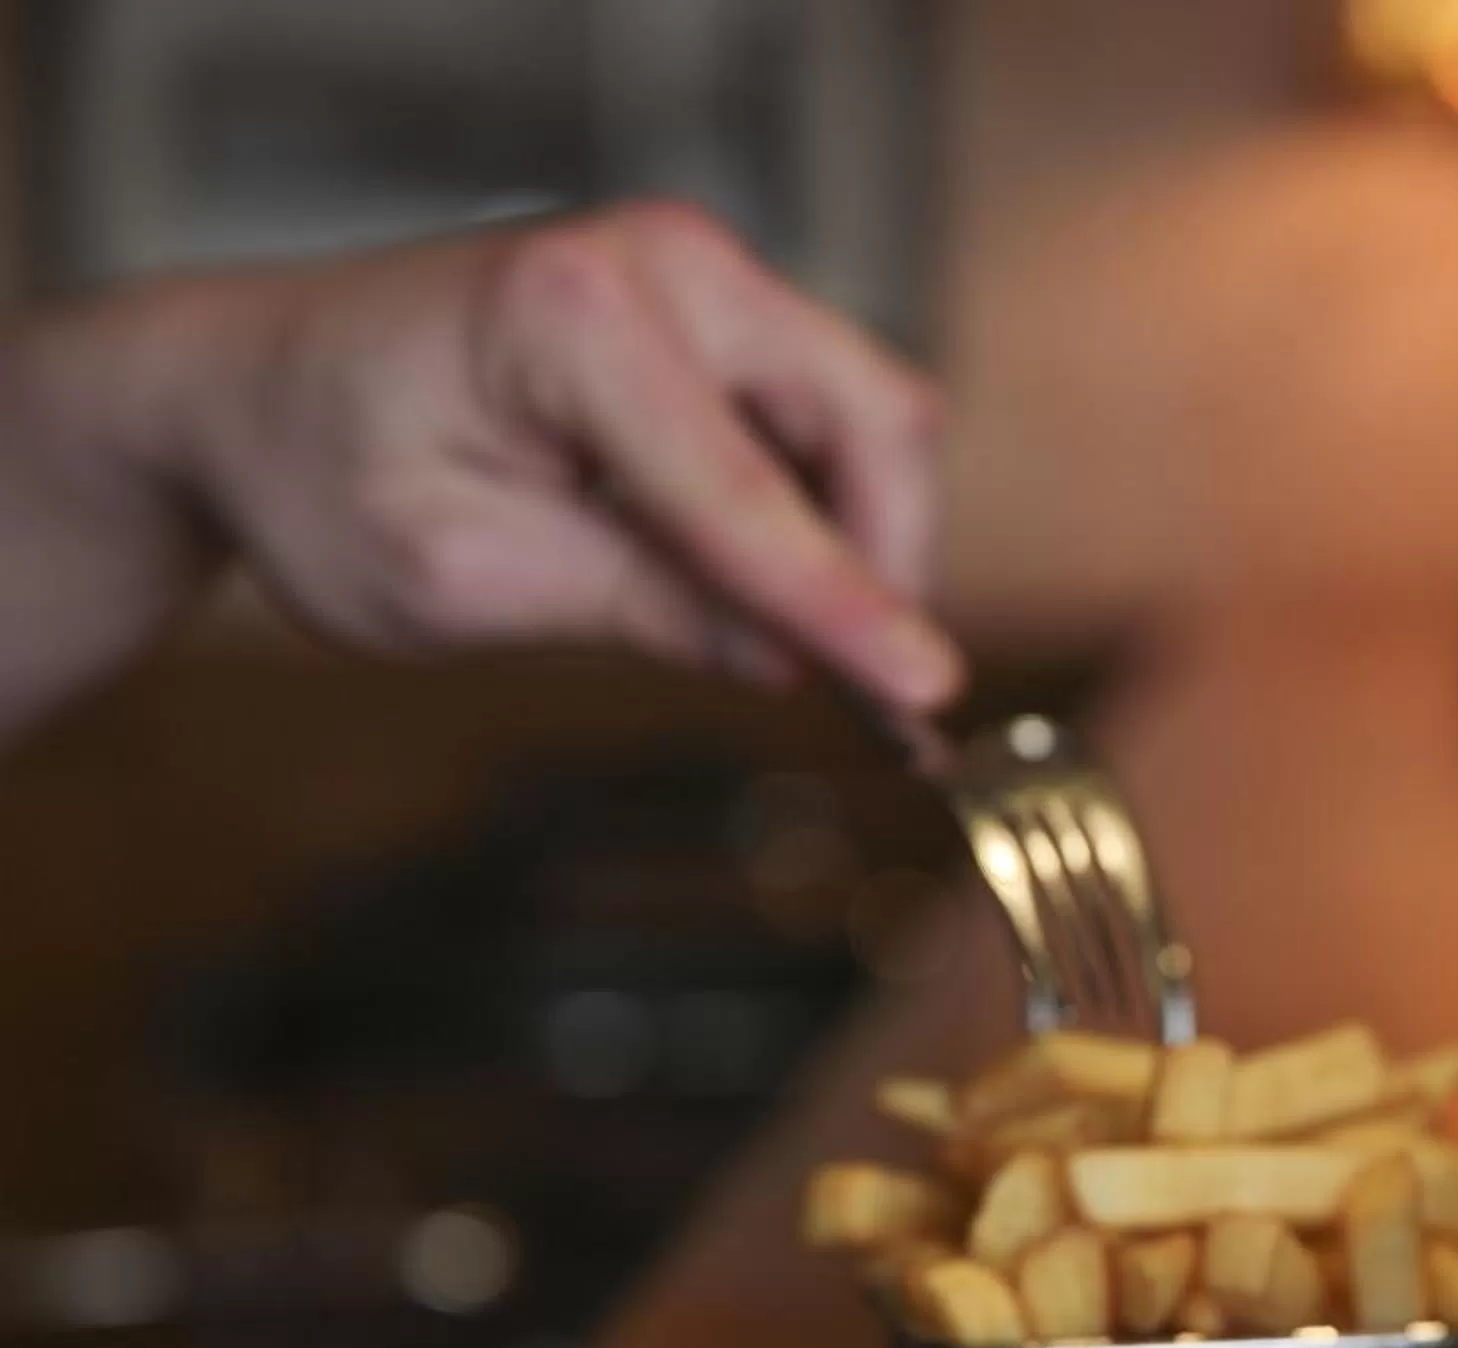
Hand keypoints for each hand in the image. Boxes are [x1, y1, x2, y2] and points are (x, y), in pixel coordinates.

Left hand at [0, 200, 957, 728]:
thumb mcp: (461, 578)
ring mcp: (702, 277)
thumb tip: (793, 659)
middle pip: (871, 419)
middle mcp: (663, 263)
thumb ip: (641, 608)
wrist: (255, 388)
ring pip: (870, 421)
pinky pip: (828, 421)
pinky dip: (822, 514)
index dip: (845, 605)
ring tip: (775, 636)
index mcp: (574, 315)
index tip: (925, 697)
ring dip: (855, 540)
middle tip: (861, 686)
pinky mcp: (720, 314)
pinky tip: (760, 585)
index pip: (749, 489)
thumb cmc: (324, 473)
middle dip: (882, 561)